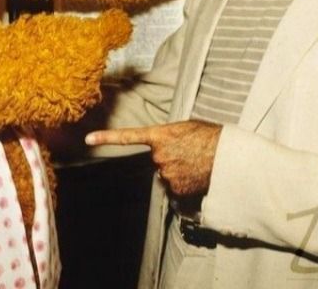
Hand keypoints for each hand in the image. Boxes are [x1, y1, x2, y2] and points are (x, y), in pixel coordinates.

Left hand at [85, 121, 221, 196]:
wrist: (229, 157)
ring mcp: (167, 174)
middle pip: (158, 161)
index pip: (129, 136)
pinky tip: (198, 176)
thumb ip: (170, 137)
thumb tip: (164, 148)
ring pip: (168, 175)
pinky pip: (177, 188)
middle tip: (190, 153)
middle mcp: (159, 156)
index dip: (107, 137)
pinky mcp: (177, 190)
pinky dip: (185, 184)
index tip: (88, 139)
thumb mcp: (188, 128)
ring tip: (197, 163)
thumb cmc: (212, 137)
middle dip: (171, 158)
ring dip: (179, 172)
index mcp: (161, 135)